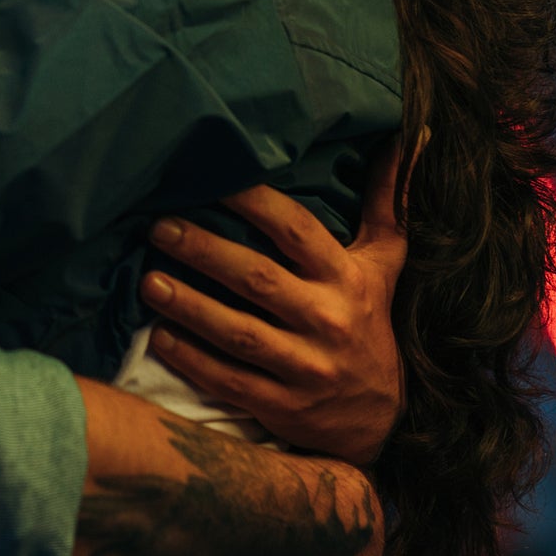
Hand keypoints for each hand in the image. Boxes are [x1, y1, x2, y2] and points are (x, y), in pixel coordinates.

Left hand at [140, 138, 407, 468]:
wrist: (381, 420)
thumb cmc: (369, 322)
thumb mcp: (383, 264)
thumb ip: (388, 203)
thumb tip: (408, 135)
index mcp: (345, 278)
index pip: (295, 230)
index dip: (253, 202)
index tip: (211, 178)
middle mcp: (327, 320)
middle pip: (257, 278)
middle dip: (204, 250)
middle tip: (159, 227)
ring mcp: (305, 367)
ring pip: (237, 332)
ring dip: (188, 306)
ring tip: (147, 281)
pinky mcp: (283, 406)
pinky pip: (229, 380)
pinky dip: (191, 359)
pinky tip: (158, 337)